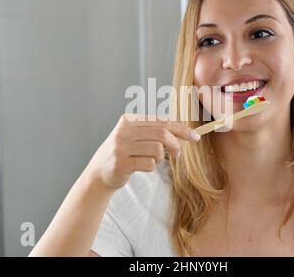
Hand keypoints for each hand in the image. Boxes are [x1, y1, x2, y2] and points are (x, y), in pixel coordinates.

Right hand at [85, 114, 200, 190]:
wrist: (99, 173)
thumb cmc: (124, 153)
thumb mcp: (135, 137)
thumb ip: (155, 132)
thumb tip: (184, 133)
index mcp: (128, 120)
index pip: (161, 121)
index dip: (181, 129)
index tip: (195, 137)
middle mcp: (123, 131)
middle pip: (161, 134)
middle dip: (175, 144)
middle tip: (177, 154)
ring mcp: (120, 147)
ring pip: (156, 150)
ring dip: (160, 158)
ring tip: (153, 160)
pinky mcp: (120, 163)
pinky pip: (148, 164)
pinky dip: (151, 167)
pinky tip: (142, 167)